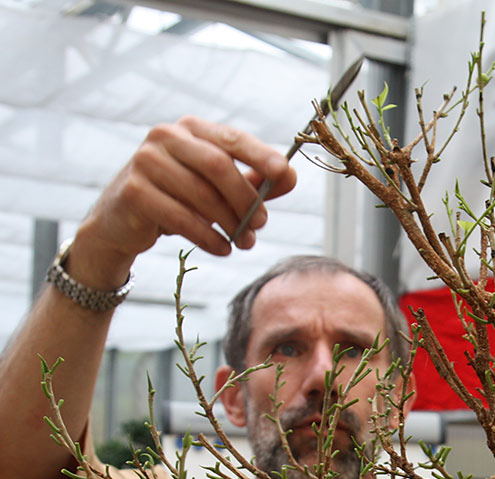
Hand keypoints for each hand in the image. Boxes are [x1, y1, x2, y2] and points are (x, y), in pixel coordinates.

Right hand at [67, 116, 297, 288]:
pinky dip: (209, 237)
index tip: (284, 173)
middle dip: (246, 198)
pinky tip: (223, 249)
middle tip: (261, 224)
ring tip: (245, 243)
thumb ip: (251, 180)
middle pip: (218, 166)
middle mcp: (165, 137)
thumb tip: (289, 177)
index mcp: (190, 129)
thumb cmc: (177, 199)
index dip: (261, 155)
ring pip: (201, 194)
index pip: (231, 138)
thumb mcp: (215, 187)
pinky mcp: (134, 192)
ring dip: (230, 224)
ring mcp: (146, 162)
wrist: (121, 222)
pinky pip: (182, 218)